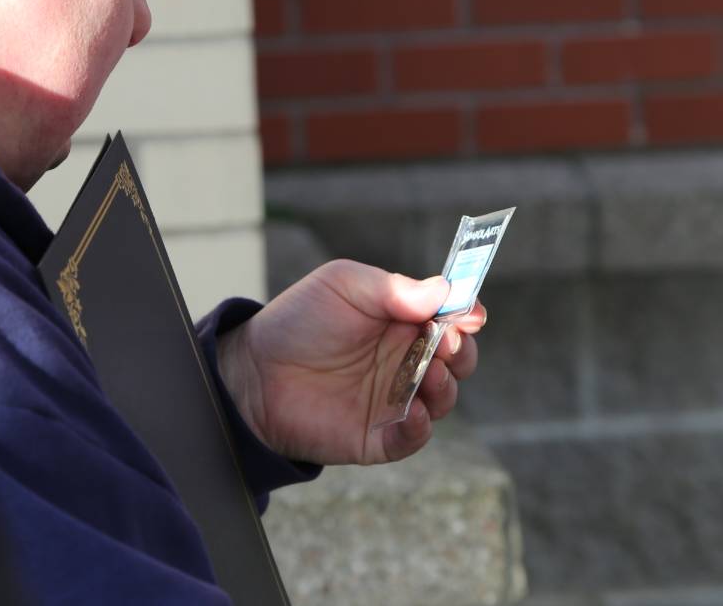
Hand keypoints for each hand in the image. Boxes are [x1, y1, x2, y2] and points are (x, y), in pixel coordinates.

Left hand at [216, 260, 483, 466]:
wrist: (252, 370)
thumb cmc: (298, 319)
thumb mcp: (343, 284)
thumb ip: (392, 288)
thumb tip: (443, 291)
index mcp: (402, 319)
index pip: (450, 318)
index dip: (466, 314)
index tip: (470, 313)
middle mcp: (405, 359)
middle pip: (457, 360)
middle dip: (462, 352)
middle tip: (448, 343)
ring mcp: (394, 398)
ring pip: (442, 399)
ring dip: (445, 387)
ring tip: (428, 372)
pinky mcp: (376, 435)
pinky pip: (412, 439)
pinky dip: (420, 429)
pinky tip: (413, 413)